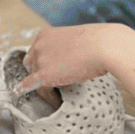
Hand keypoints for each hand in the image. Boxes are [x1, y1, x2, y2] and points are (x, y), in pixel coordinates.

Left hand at [18, 24, 134, 92]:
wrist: (102, 46)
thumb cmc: (96, 42)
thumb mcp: (74, 39)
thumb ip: (65, 48)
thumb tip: (68, 59)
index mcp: (44, 36)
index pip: (36, 53)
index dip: (44, 63)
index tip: (52, 69)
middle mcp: (37, 46)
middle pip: (32, 65)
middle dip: (42, 73)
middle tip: (56, 81)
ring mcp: (39, 61)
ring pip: (34, 78)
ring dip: (45, 85)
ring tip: (59, 92)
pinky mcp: (43, 75)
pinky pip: (33, 87)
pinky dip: (42, 93)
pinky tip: (51, 98)